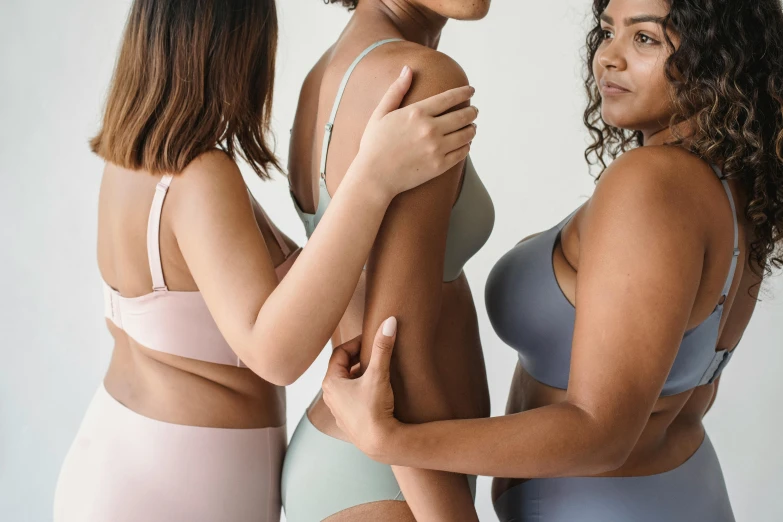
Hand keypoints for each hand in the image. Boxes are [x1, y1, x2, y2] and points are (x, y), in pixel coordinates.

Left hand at [321, 317, 400, 460]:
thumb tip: (389, 322)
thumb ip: (383, 347)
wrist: (380, 443)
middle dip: (359, 358)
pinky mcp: (349, 421)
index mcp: (331, 382)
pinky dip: (362, 389)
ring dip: (361, 374)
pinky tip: (377, 390)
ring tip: (378, 369)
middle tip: (376, 352)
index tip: (373, 340)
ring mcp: (339, 410)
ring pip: (347, 384)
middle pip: (343, 368)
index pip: (340, 353)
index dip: (357, 343)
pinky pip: (352, 398)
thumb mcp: (378, 374)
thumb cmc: (374, 409)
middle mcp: (330, 396)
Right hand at [353, 66, 477, 198]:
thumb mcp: (381, 114)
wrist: (374, 177)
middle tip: (474, 111)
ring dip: (472, 129)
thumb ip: (396, 91)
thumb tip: (408, 69)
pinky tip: (465, 144)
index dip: (463, 92)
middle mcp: (430, 129)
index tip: (471, 90)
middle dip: (472, 111)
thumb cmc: (374, 145)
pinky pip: (462, 153)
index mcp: (416, 113)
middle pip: (462, 116)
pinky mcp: (440, 166)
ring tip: (472, 127)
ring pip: (466, 134)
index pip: (449, 98)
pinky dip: (466, 146)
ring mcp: (436, 148)